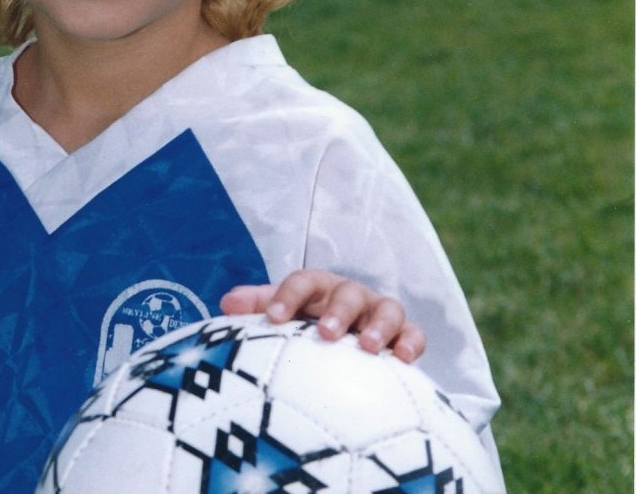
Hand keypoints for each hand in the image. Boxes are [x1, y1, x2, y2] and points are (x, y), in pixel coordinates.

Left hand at [219, 269, 425, 363]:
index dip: (287, 297)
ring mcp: (379, 312)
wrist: (346, 342)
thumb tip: (227, 304)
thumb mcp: (282, 312)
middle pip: (347, 293)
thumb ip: (257, 306)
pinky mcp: (405, 334)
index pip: (302, 282)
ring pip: (387, 309)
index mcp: (318, 287)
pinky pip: (414, 334)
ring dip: (379, 326)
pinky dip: (411, 343)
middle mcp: (350, 295)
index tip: (272, 320)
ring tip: (369, 348)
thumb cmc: (306, 324)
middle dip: (338, 311)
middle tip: (325, 333)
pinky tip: (403, 359)